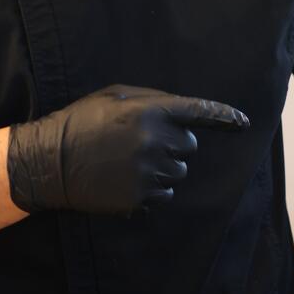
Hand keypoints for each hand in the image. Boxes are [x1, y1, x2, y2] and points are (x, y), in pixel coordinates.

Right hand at [5, 84, 246, 215]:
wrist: (50, 161)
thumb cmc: (82, 122)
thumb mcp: (114, 97)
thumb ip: (152, 101)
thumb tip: (186, 114)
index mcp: (150, 112)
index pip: (199, 112)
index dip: (224, 116)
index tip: (243, 122)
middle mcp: (155, 141)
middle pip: (189, 147)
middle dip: (174, 145)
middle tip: (142, 144)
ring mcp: (149, 172)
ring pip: (179, 173)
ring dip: (164, 168)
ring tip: (130, 162)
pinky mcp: (141, 197)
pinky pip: (165, 195)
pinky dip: (153, 190)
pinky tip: (126, 180)